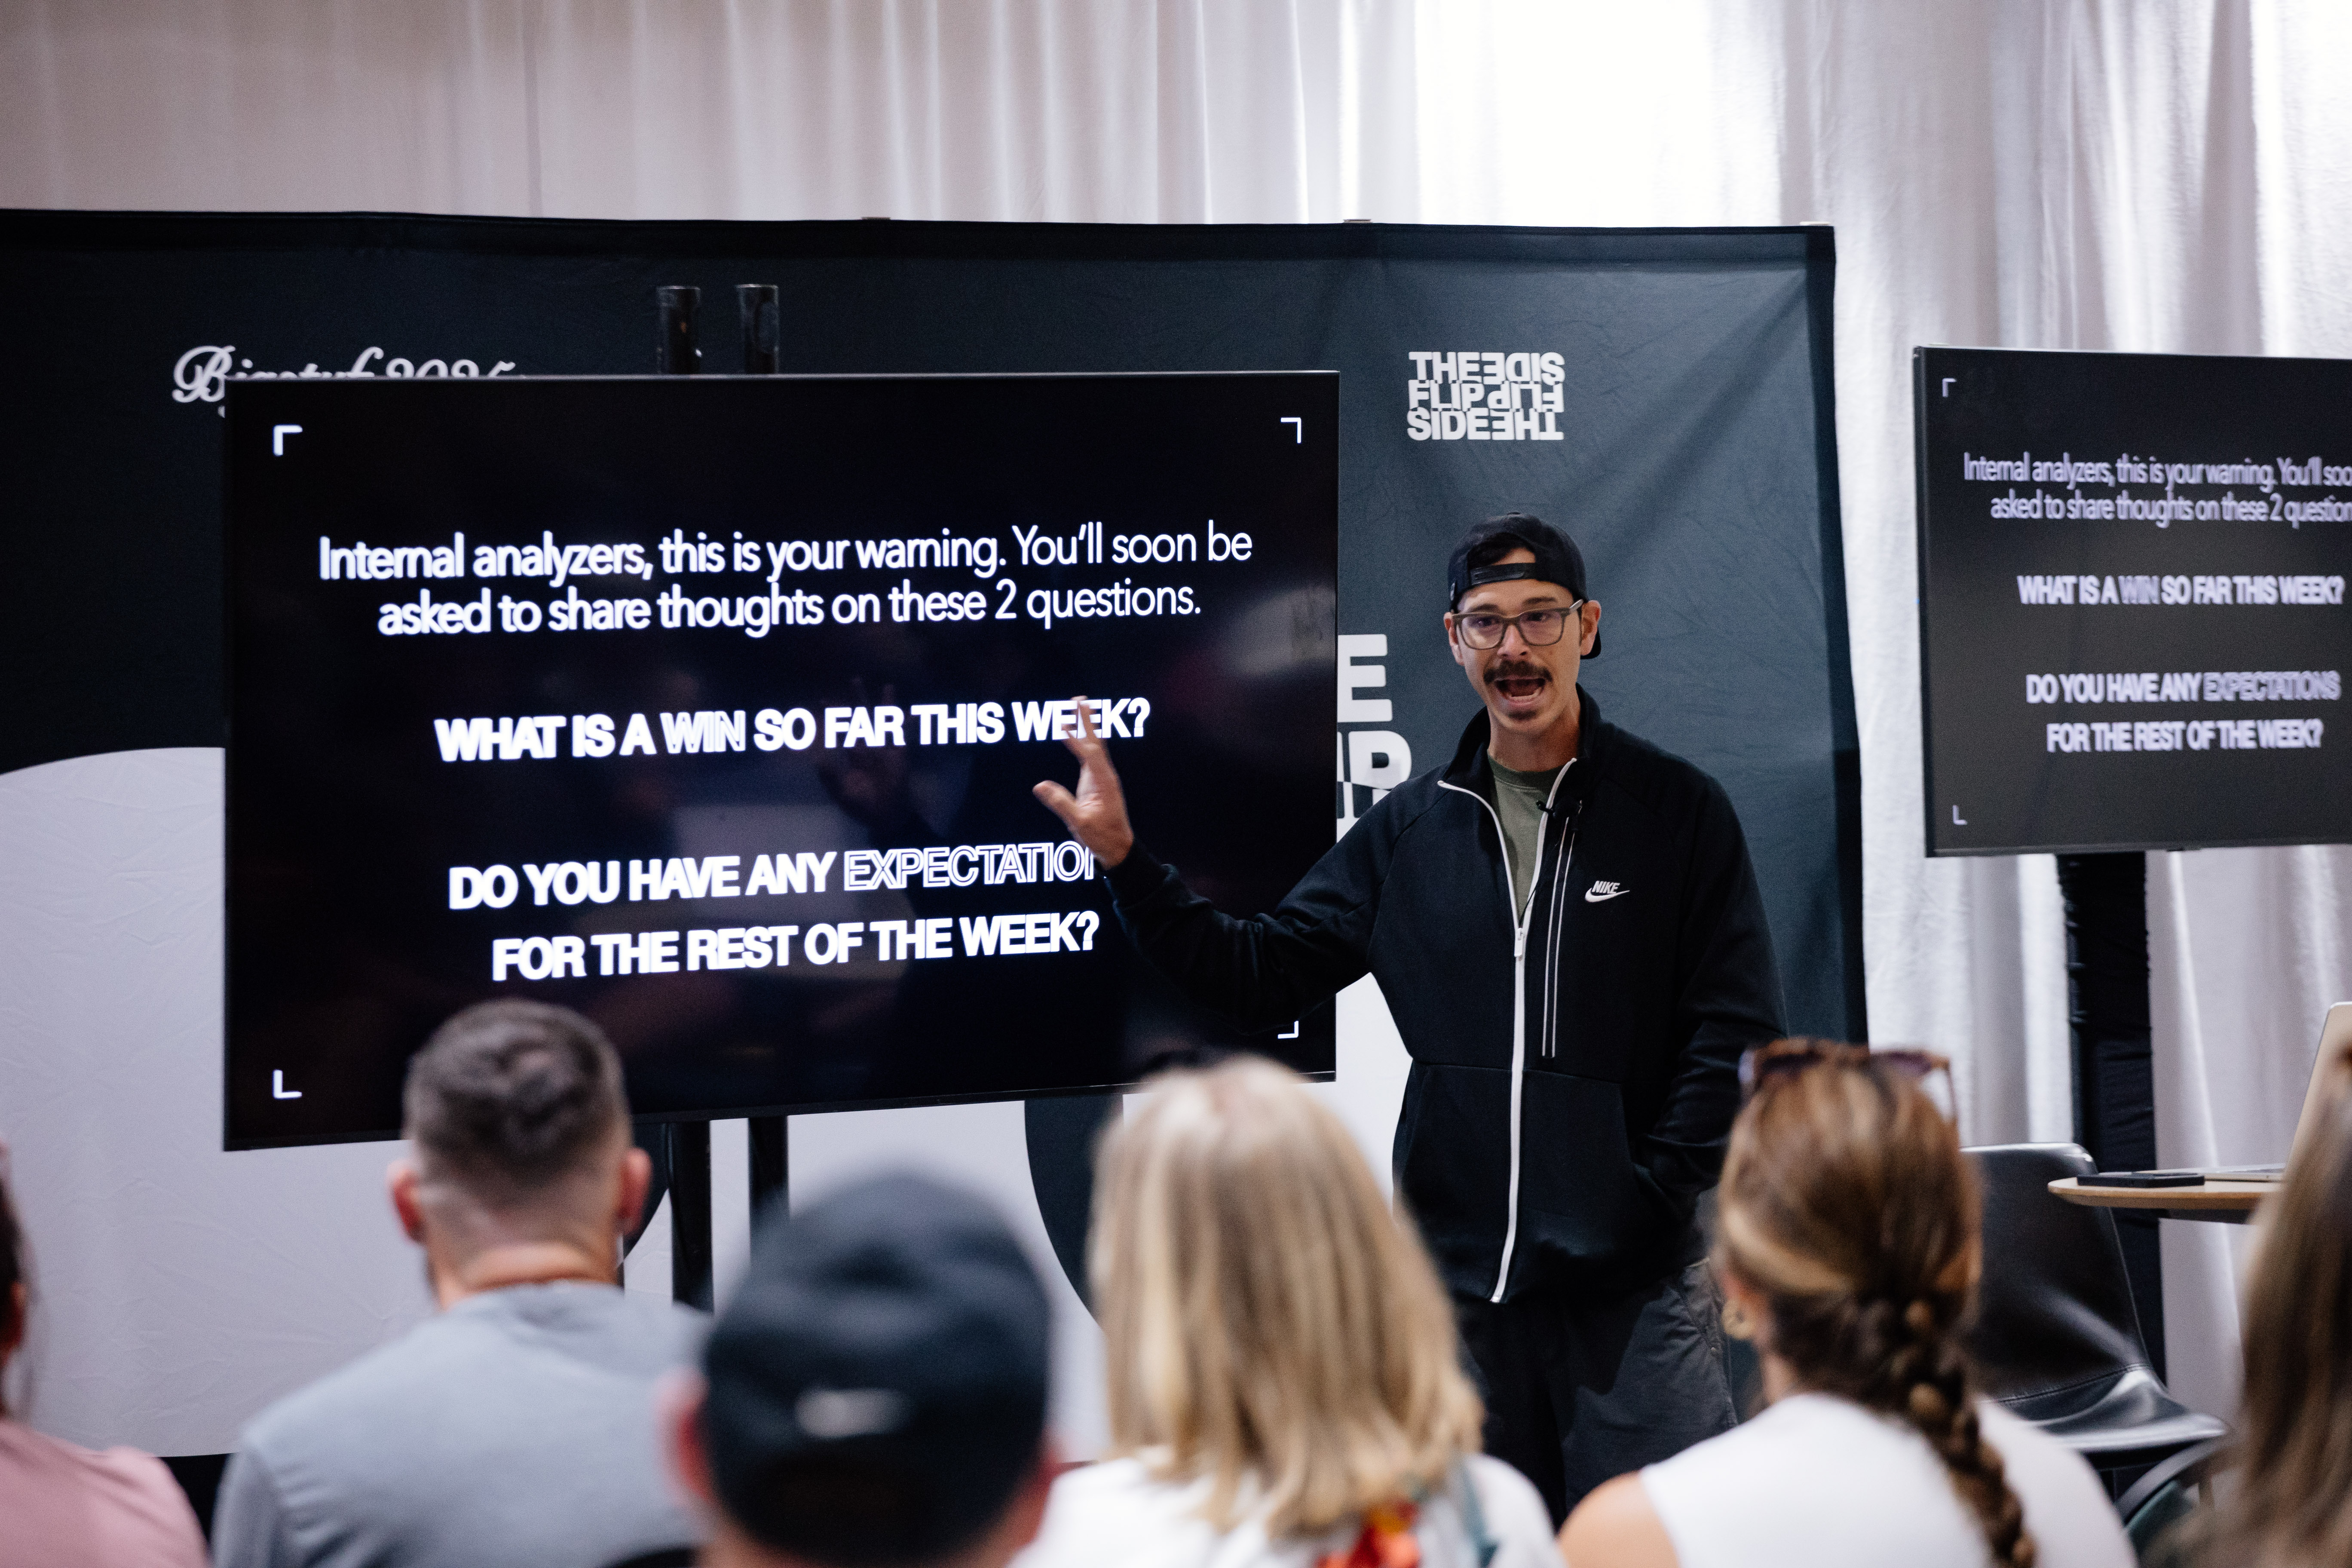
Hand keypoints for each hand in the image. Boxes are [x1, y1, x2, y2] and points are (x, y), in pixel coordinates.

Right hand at [1032, 696, 1134, 867]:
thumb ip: (1061, 803)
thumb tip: (1040, 785)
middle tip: (1079, 699)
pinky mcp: (1098, 782)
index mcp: (1103, 782)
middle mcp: (1105, 775)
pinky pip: (1090, 756)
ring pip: (1094, 746)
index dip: (1075, 739)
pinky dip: (1083, 741)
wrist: (1118, 848)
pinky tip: (1078, 734)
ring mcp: (1102, 778)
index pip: (1089, 755)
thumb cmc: (1102, 837)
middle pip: (1095, 741)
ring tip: (1078, 707)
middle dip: (1086, 720)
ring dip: (1086, 726)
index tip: (1062, 725)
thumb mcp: (1079, 823)